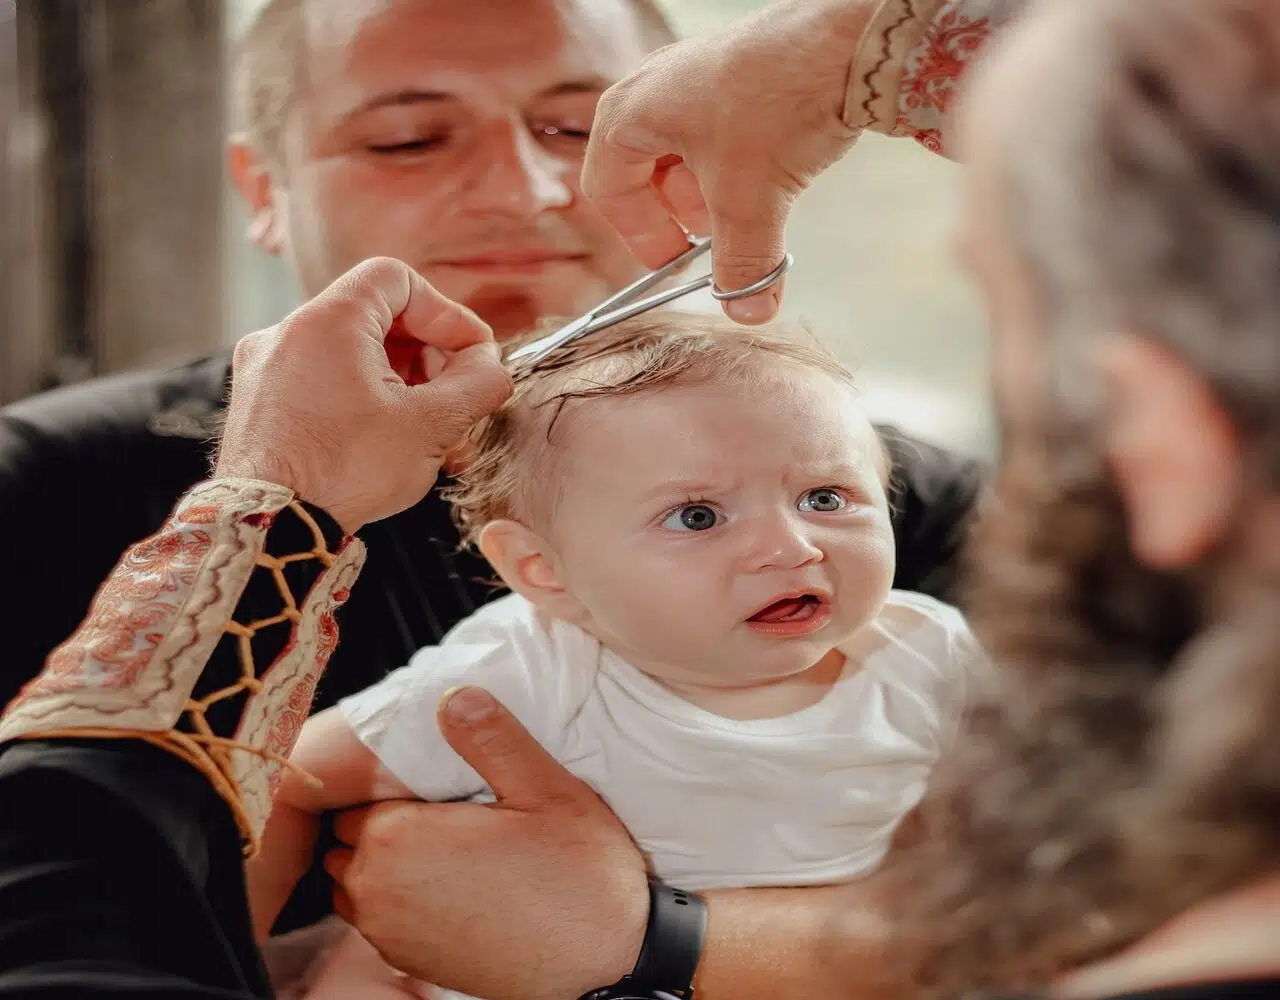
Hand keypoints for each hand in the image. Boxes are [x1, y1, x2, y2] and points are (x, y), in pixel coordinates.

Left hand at [215, 257, 512, 532]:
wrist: (268, 529)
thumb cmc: (341, 473)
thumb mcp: (430, 426)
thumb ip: (477, 385)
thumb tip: (493, 367)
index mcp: (328, 320)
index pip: (397, 279)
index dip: (445, 313)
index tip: (470, 356)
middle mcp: (287, 332)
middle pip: (377, 319)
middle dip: (429, 359)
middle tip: (456, 403)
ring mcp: (266, 368)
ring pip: (352, 357)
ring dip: (401, 387)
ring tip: (429, 437)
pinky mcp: (259, 403)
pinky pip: (323, 383)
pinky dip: (363, 402)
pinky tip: (388, 446)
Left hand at [324, 687, 649, 999]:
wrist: (605, 958)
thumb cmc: (579, 873)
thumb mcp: (544, 788)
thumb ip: (491, 738)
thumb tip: (455, 696)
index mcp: (399, 838)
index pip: (354, 797)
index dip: (390, 785)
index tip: (435, 786)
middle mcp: (380, 891)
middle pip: (348, 840)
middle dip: (383, 822)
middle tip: (442, 812)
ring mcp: (392, 934)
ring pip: (356, 883)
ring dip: (385, 864)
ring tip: (446, 847)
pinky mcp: (411, 962)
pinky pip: (379, 921)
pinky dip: (401, 900)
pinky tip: (454, 885)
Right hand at [581, 0, 872, 324]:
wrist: (847, 39)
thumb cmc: (778, 100)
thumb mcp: (751, 201)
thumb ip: (743, 265)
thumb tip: (747, 312)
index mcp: (629, 113)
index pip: (609, 193)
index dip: (644, 240)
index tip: (680, 268)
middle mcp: (652, 88)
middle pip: (645, 174)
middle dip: (683, 218)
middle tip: (716, 243)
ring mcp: (693, 75)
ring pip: (686, 154)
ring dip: (713, 196)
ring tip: (751, 214)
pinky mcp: (735, 71)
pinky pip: (719, 131)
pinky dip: (737, 166)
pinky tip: (773, 178)